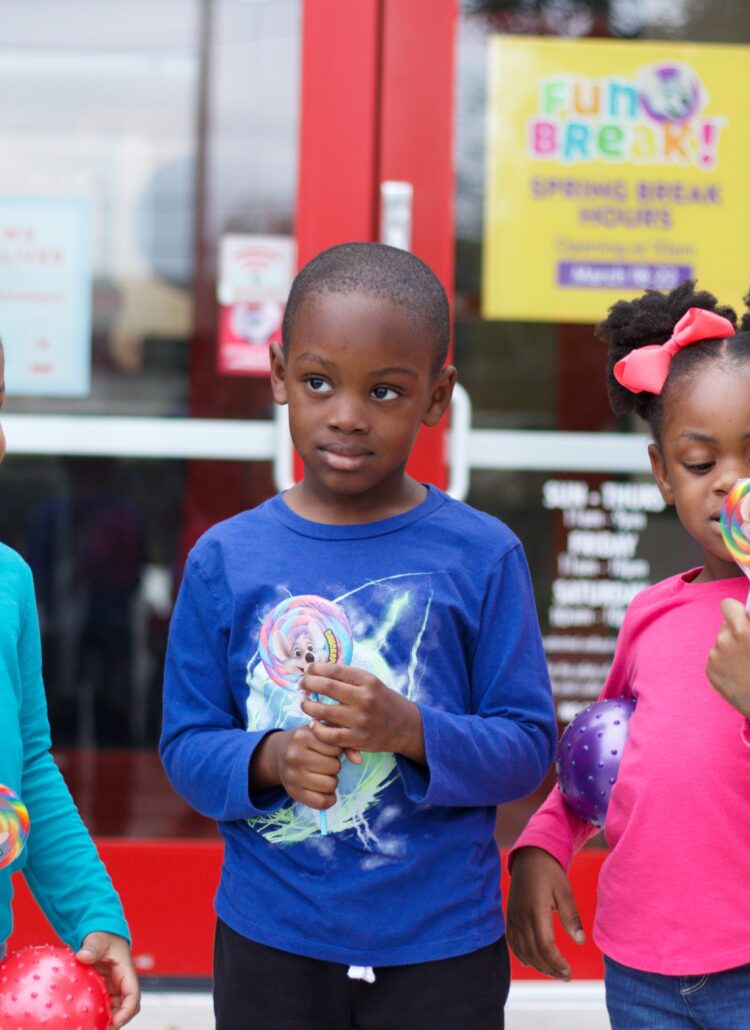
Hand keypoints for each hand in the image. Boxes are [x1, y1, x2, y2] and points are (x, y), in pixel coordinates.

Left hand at [76, 932, 139, 1027]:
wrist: (100, 934)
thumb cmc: (102, 936)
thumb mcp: (98, 940)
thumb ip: (92, 948)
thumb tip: (82, 956)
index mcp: (126, 972)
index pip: (133, 995)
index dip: (127, 1011)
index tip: (115, 1022)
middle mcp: (122, 982)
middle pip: (126, 1007)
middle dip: (117, 1021)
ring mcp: (114, 987)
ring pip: (116, 1010)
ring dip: (108, 1020)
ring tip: (93, 1028)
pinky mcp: (105, 990)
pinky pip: (105, 1006)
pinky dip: (99, 1014)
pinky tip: (86, 1020)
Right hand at [265, 724, 343, 809]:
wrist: (280, 753)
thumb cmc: (308, 742)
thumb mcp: (322, 734)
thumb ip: (343, 742)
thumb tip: (358, 760)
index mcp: (302, 736)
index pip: (336, 748)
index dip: (337, 750)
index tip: (328, 750)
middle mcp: (294, 755)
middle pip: (334, 767)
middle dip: (335, 766)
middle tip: (325, 764)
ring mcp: (292, 775)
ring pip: (330, 785)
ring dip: (332, 782)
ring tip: (323, 775)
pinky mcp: (292, 793)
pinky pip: (321, 803)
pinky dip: (329, 799)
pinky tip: (325, 792)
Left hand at [300, 663, 424, 762]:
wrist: (404, 726)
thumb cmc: (382, 701)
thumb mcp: (371, 683)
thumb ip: (348, 678)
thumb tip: (317, 669)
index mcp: (368, 680)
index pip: (335, 670)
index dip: (316, 668)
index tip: (308, 669)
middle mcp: (364, 698)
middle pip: (327, 687)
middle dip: (308, 683)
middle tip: (302, 684)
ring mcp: (360, 719)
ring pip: (323, 711)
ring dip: (308, 705)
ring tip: (304, 703)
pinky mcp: (357, 739)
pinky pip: (329, 734)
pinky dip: (317, 728)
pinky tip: (314, 723)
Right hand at [506, 847, 584, 980]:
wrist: (529, 856)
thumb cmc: (549, 872)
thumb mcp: (564, 890)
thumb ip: (571, 916)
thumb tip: (580, 941)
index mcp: (536, 911)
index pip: (545, 946)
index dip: (556, 962)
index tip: (569, 972)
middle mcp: (521, 917)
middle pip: (533, 952)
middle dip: (550, 968)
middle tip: (565, 976)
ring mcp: (513, 917)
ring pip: (522, 950)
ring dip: (538, 965)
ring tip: (553, 972)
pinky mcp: (509, 916)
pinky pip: (512, 941)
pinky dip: (521, 955)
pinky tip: (531, 962)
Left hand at [706, 598, 749, 717]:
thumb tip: (746, 615)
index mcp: (743, 630)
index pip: (727, 605)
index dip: (736, 611)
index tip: (742, 617)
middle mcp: (724, 640)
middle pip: (725, 625)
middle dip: (735, 632)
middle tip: (748, 647)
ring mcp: (715, 657)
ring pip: (720, 643)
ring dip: (730, 648)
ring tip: (746, 664)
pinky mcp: (709, 671)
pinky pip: (716, 659)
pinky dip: (725, 664)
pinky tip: (739, 674)